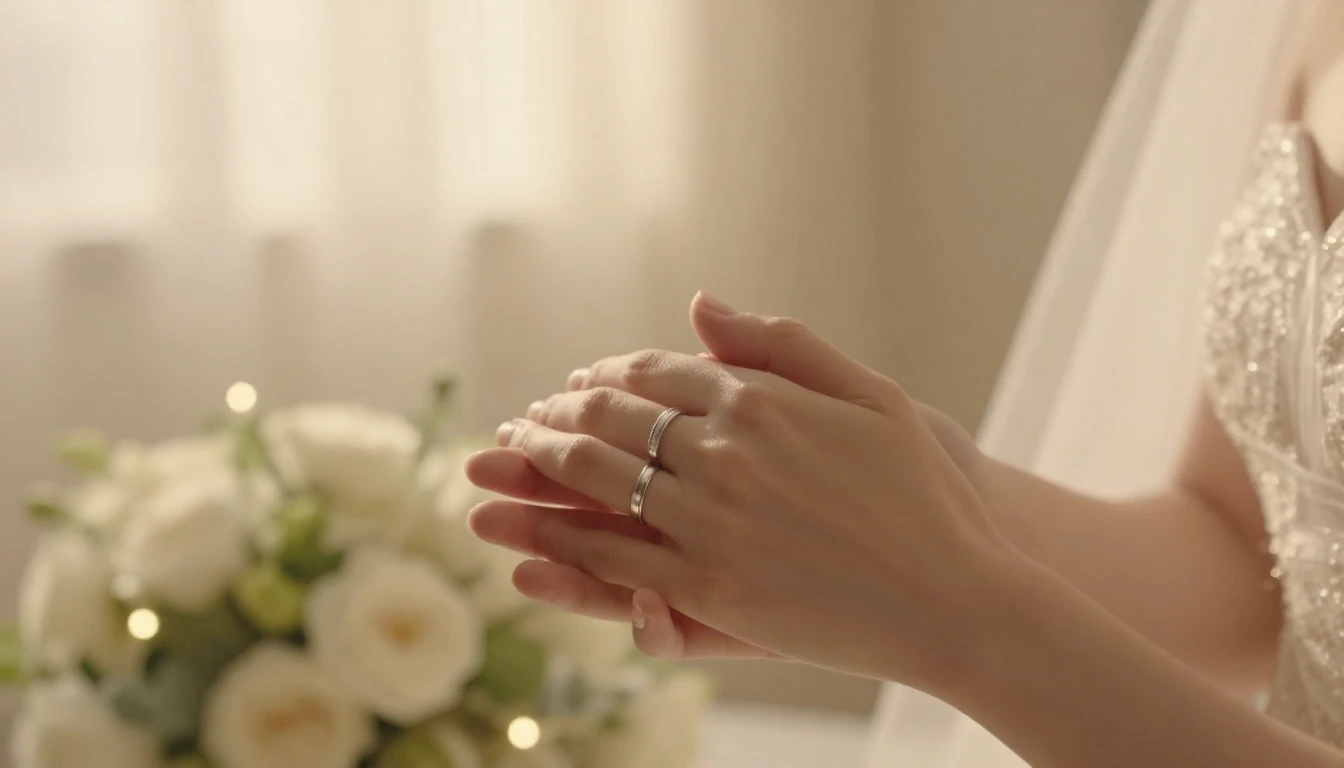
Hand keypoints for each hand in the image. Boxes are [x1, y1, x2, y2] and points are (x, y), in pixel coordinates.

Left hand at [466, 294, 1016, 689]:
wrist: (951, 595)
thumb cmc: (921, 493)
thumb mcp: (870, 395)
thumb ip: (783, 344)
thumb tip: (703, 302)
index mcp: (759, 400)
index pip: (653, 375)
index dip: (605, 377)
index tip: (578, 383)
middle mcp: (723, 452)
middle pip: (610, 421)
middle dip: (555, 415)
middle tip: (522, 418)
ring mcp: (709, 520)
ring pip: (597, 481)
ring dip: (541, 464)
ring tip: (510, 458)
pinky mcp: (706, 586)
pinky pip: (613, 556)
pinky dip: (563, 540)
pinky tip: (532, 534)